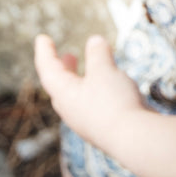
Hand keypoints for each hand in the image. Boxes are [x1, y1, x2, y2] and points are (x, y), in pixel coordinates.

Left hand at [34, 33, 144, 154]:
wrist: (133, 138)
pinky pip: (92, 104)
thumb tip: (94, 40)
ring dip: (81, 78)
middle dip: (63, 68)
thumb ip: (97, 53)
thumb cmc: (113, 101)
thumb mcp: (104, 70)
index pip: (48, 70)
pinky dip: (95, 89)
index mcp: (64, 94)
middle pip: (60, 86)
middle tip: (67, 55)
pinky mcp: (102, 127)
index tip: (41, 38)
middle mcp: (71, 110)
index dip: (44, 52)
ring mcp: (86, 121)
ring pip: (77, 96)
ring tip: (92, 68)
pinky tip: (111, 86)